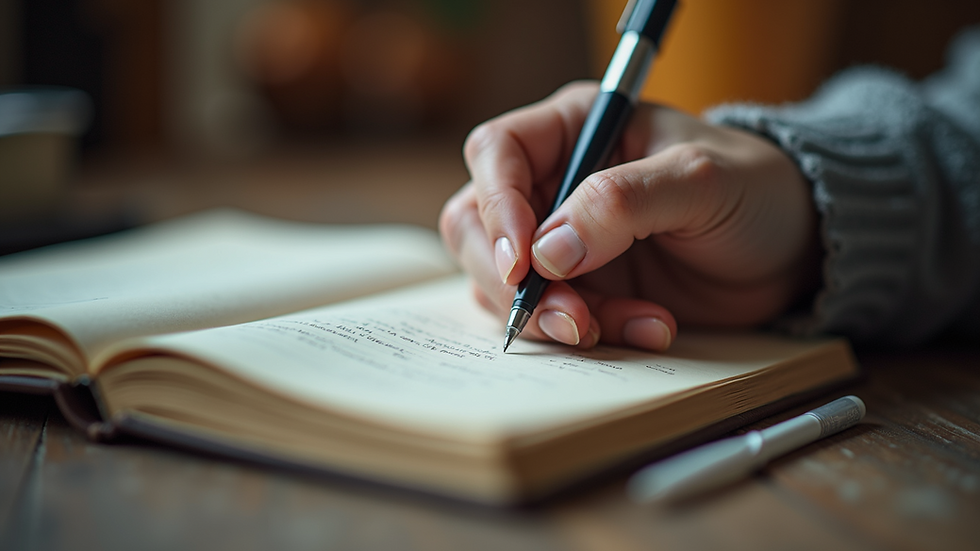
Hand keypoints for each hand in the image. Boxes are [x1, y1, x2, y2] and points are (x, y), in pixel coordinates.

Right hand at [439, 82, 819, 350]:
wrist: (793, 249)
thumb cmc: (754, 190)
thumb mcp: (700, 181)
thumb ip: (623, 203)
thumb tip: (547, 251)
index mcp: (575, 128)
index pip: (496, 152)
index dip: (497, 206)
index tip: (523, 263)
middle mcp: (554, 181)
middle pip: (477, 224)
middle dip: (513, 280)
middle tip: (569, 316)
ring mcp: (561, 239)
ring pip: (504, 281)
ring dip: (551, 316)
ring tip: (617, 328)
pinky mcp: (579, 287)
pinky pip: (550, 316)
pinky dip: (589, 333)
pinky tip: (648, 328)